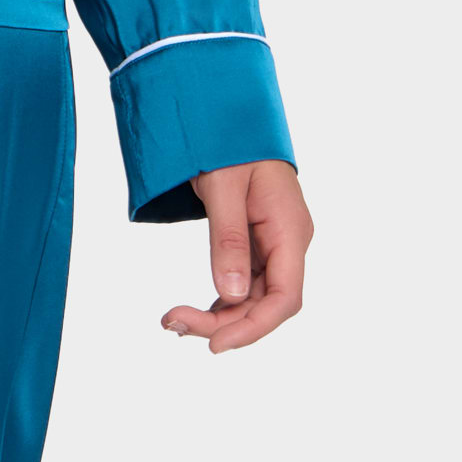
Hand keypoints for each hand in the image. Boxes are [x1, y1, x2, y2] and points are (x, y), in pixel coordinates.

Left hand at [163, 160, 311, 352]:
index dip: (253, 328)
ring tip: (173, 319)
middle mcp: (289, 243)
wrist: (228, 117)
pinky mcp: (258, 245)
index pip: (285, 298)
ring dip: (219, 316)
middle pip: (267, 304)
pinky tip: (192, 310)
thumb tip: (231, 294)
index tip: (214, 345)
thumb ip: (228, 240)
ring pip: (254, 299)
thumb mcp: (223, 187)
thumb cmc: (228, 143)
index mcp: (290, 230)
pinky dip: (220, 302)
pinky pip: (245, 285)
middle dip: (224, 323)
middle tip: (171, 323)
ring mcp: (274, 245)